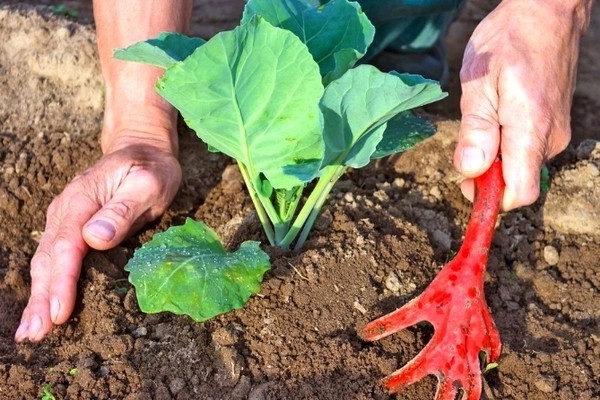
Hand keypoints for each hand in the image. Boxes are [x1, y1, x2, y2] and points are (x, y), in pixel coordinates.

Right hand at [15, 135, 180, 341]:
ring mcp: (65, 218)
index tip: (59, 312)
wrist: (142, 149)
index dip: (62, 281)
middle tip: (34, 334)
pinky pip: (54, 258)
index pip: (67, 247)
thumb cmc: (151, 169)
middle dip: (41, 298)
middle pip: (48, 259)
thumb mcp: (147, 184)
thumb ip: (122, 210)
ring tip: (32, 330)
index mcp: (83, 200)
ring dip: (38, 296)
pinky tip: (43, 304)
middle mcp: (67, 211)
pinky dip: (46, 283)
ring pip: (46, 261)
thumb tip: (94, 237)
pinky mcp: (70, 227)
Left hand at [453, 0, 588, 210]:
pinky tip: (496, 115)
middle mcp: (550, 138)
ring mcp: (556, 131)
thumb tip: (471, 170)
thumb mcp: (479, 83)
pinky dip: (506, 144)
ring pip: (520, 165)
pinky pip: (527, 149)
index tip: (468, 187)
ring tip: (483, 117)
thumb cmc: (509, 41)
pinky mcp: (554, 124)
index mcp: (531, 130)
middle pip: (517, 181)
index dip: (492, 200)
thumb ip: (475, 130)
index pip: (520, 192)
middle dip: (487, 176)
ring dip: (495, 156)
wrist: (546, 12)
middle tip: (467, 144)